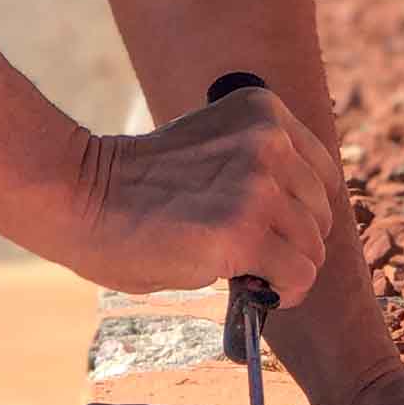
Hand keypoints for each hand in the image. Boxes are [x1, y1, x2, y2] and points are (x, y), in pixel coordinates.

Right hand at [65, 82, 338, 303]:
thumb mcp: (214, 151)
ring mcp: (259, 186)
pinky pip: (297, 276)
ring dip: (284, 269)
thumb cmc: (138, 183)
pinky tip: (256, 291)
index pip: (320, 172)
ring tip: (246, 272)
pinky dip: (283, 293)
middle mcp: (269, 141)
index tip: (275, 229)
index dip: (301, 210)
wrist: (82, 197)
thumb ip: (257, 168)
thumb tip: (297, 223)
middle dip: (294, 242)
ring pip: (311, 248)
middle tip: (255, 257)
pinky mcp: (245, 232)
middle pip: (320, 212)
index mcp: (263, 111)